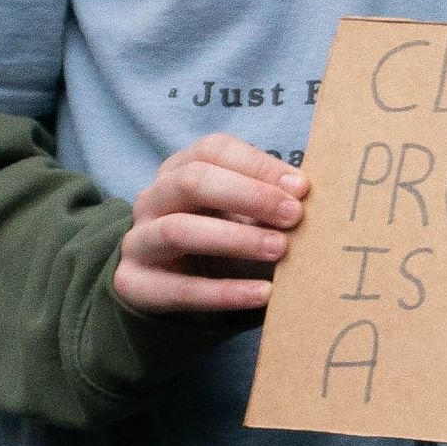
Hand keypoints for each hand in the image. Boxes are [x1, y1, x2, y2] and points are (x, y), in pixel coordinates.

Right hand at [114, 133, 309, 316]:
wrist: (163, 286)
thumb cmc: (215, 236)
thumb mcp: (238, 212)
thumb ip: (268, 201)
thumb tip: (310, 196)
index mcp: (179, 170)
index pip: (213, 151)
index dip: (258, 165)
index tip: (302, 187)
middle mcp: (153, 199)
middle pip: (192, 181)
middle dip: (249, 196)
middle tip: (295, 216)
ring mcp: (138, 241)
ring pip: (178, 230)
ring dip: (235, 239)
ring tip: (280, 250)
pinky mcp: (135, 285)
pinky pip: (179, 289)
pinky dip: (225, 292)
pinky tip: (263, 294)